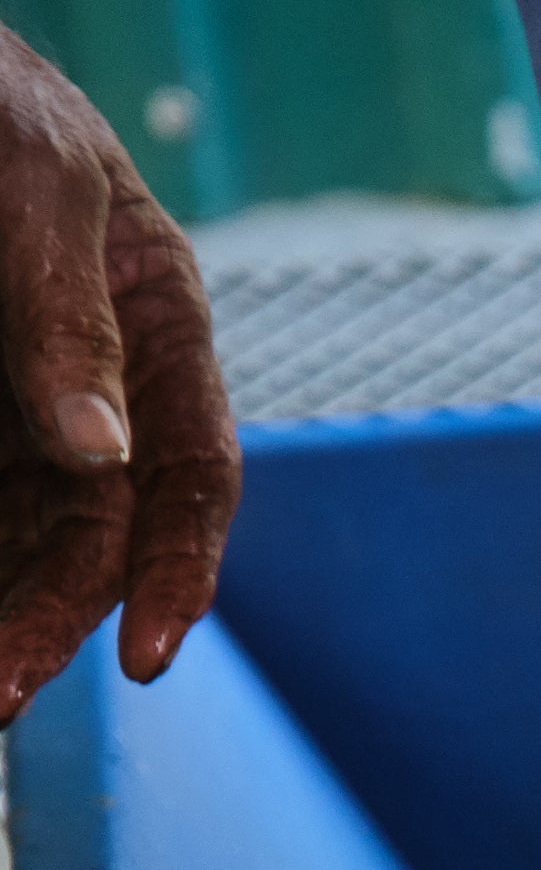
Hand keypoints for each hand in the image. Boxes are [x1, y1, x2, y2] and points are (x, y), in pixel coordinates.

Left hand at [0, 27, 237, 724]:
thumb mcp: (35, 181)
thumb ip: (63, 318)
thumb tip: (99, 456)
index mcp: (160, 327)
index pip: (193, 478)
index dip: (177, 574)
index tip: (147, 658)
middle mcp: (97, 386)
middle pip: (94, 535)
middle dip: (51, 618)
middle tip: (2, 689)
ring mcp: (19, 407)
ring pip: (22, 541)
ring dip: (5, 613)